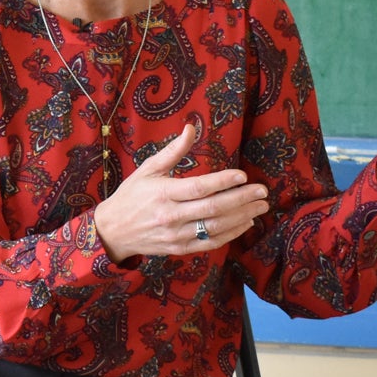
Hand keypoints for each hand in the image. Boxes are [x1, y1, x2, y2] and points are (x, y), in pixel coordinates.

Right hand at [93, 125, 269, 262]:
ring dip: (242, 217)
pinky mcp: (180, 249)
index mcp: (163, 193)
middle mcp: (170, 216)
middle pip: (213, 208)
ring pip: (215, 227)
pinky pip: (210, 242)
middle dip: (242, 199)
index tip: (243, 175)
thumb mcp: (148, 169)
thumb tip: (191, 127)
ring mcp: (176, 235)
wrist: (113, 230)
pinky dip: (230, 234)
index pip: (199, 188)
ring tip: (260, 206)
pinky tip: (245, 223)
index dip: (223, 182)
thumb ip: (173, 151)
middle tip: (262, 191)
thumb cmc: (131, 195)